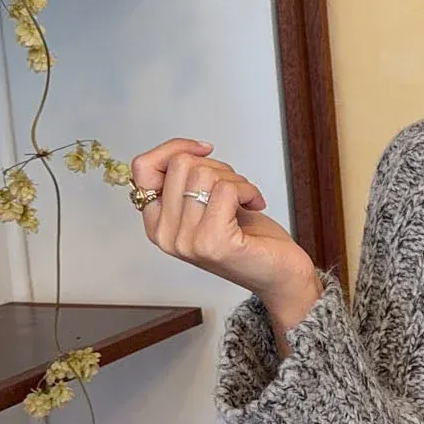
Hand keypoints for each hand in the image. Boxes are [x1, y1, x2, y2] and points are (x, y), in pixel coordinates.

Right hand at [130, 137, 317, 305]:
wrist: (281, 274)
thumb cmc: (250, 238)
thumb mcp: (209, 204)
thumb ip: (188, 183)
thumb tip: (185, 150)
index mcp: (158, 224)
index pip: (143, 168)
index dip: (174, 148)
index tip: (204, 150)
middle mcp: (166, 235)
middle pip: (180, 165)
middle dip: (217, 166)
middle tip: (235, 189)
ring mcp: (187, 241)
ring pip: (204, 174)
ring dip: (236, 179)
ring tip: (246, 199)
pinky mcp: (213, 242)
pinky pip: (226, 189)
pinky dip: (248, 189)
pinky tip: (256, 205)